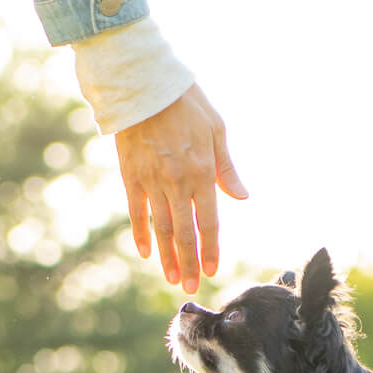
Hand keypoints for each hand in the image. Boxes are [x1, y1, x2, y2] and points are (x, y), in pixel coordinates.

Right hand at [115, 85, 247, 293]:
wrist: (145, 85)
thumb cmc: (187, 103)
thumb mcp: (217, 131)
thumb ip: (227, 169)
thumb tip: (242, 197)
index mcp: (202, 173)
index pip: (209, 222)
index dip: (211, 249)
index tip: (213, 270)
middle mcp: (177, 183)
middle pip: (183, 233)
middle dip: (189, 263)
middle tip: (192, 287)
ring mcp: (151, 181)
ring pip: (160, 228)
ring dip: (167, 256)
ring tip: (173, 278)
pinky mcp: (130, 176)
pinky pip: (136, 212)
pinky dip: (140, 234)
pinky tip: (145, 252)